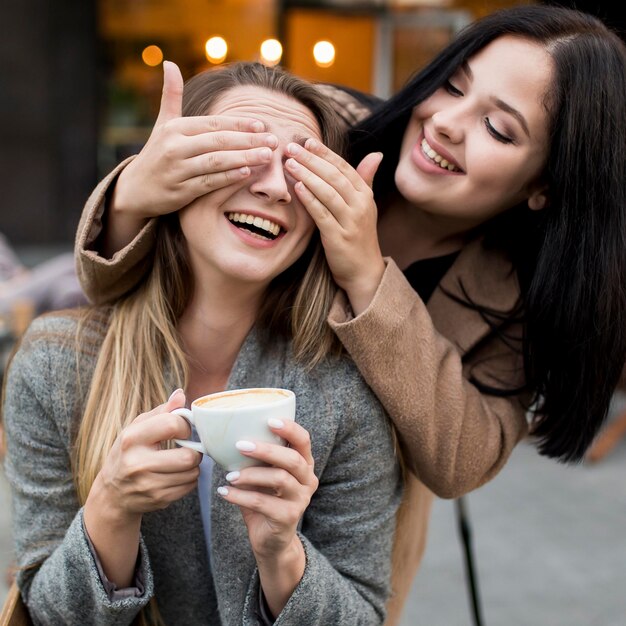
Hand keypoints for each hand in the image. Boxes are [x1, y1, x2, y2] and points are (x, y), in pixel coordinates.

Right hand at [83, 389, 200, 586]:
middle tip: (188, 447)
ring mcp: (149, 485)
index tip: (182, 429)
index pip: (172, 425)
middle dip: (194, 450)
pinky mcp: (158, 500)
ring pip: (192, 472)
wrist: (112, 493)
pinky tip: (177, 474)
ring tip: (182, 460)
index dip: (185, 425)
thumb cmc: (128, 453)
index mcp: (132, 439)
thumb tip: (180, 394)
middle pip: (188, 456)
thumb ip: (161, 411)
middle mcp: (138, 463)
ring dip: (193, 465)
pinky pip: (189, 486)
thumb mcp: (137, 428)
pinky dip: (189, 479)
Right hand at [103, 61, 278, 255]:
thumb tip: (169, 62)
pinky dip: (229, 178)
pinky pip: (209, 183)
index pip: (213, 123)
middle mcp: (175, 146)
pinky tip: (248, 174)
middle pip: (219, 141)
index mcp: (175, 128)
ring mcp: (178, 170)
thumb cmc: (156, 155)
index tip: (262, 124)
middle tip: (273, 141)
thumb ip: (171, 95)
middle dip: (248, 140)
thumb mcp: (162, 124)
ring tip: (267, 157)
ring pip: (217, 162)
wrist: (136, 189)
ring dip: (245, 158)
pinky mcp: (181, 191)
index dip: (239, 124)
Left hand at [218, 418, 317, 558]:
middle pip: (292, 459)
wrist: (271, 540)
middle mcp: (307, 480)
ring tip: (229, 475)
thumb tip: (226, 435)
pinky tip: (225, 492)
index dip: (289, 429)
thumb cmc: (265, 499)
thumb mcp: (263, 474)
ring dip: (250, 474)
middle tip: (240, 445)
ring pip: (279, 479)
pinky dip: (240, 496)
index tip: (269, 420)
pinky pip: (263, 502)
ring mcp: (301, 499)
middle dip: (265, 450)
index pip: (303, 440)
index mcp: (304, 464)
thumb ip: (256, 457)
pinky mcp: (289, 518)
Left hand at [285, 138, 385, 314]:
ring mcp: (350, 222)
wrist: (364, 271)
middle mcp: (361, 206)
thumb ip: (365, 180)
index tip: (307, 141)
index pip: (344, 167)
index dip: (325, 153)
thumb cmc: (359, 236)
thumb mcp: (365, 206)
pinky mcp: (339, 238)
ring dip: (307, 175)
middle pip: (334, 176)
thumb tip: (376, 154)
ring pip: (328, 192)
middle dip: (312, 160)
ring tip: (289, 164)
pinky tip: (296, 188)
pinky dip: (310, 199)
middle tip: (291, 147)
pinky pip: (322, 214)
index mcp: (365, 195)